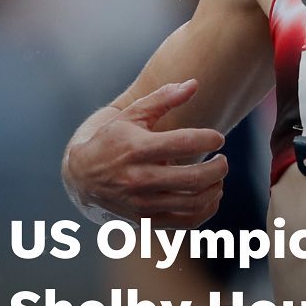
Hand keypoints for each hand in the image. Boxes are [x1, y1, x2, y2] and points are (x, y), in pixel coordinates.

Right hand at [63, 80, 226, 227]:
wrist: (81, 176)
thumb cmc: (113, 139)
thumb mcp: (132, 115)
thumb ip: (163, 98)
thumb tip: (194, 83)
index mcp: (136, 149)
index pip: (183, 143)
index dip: (208, 139)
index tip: (218, 138)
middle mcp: (138, 179)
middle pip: (193, 179)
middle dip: (218, 168)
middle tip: (223, 159)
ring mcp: (142, 203)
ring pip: (193, 203)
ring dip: (215, 188)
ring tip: (218, 176)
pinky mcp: (146, 220)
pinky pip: (186, 222)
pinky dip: (207, 210)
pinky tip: (211, 194)